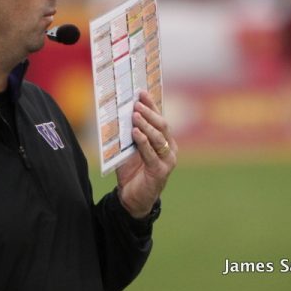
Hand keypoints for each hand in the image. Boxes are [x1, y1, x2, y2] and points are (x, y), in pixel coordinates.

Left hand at [115, 90, 176, 217]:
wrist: (132, 199)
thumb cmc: (132, 171)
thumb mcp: (129, 148)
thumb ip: (128, 133)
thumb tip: (120, 113)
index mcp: (164, 140)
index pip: (159, 118)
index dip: (151, 104)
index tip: (141, 92)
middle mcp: (170, 148)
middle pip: (162, 125)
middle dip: (149, 112)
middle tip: (137, 103)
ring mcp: (167, 160)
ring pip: (159, 138)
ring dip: (146, 125)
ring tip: (135, 115)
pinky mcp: (160, 171)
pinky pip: (151, 153)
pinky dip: (143, 142)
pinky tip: (136, 133)